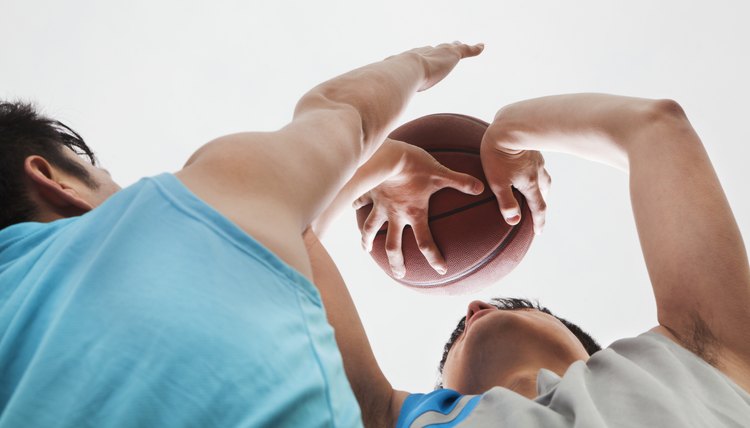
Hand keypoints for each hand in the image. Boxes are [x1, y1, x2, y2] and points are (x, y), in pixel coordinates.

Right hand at [353, 140, 484, 277]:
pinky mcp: (368, 193)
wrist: (386, 153)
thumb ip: (460, 181)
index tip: (440, 270)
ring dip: (368, 241)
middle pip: (394, 246)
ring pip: (371, 229)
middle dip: (397, 262)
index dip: (434, 257)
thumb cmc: (414, 164)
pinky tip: (352, 208)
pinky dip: (355, 206)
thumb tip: (481, 187)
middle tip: (400, 274)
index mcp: (414, 213)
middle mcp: (395, 215)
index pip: (425, 242)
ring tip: (366, 249)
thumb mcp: (440, 173)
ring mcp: (380, 206)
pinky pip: (359, 202)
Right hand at [396, 42, 484, 91]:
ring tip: (462, 45)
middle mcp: (424, 52)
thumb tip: (384, 105)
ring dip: (457, 46)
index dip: (424, 57)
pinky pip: (465, 50)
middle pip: (434, 49)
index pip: (419, 56)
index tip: (425, 58)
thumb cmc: (395, 83)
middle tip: (445, 47)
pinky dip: (474, 49)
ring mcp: (438, 52)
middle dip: (440, 49)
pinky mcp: (452, 54)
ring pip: (450, 47)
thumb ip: (391, 95)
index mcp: (410, 59)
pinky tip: (481, 47)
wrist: (405, 70)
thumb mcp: (392, 88)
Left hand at [480, 127, 550, 234]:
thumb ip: (506, 202)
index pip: (538, 207)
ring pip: (544, 177)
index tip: (539, 232)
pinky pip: (538, 163)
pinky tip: (528, 166)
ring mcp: (536, 159)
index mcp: (530, 183)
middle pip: (544, 192)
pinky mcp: (532, 148)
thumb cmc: (498, 155)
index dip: (539, 221)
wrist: (506, 126)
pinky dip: (537, 171)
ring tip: (537, 190)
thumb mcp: (498, 182)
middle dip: (542, 203)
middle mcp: (537, 172)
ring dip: (543, 187)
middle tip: (539, 212)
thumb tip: (514, 221)